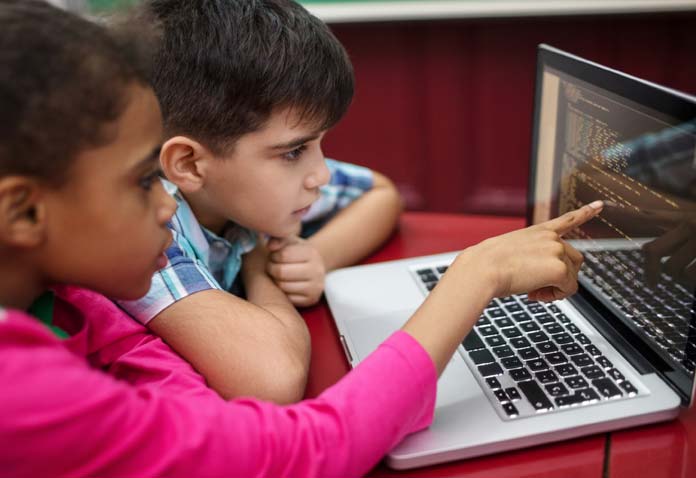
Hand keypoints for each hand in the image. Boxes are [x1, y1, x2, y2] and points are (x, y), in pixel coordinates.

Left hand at [266, 236, 325, 306]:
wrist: (311, 268)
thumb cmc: (296, 253)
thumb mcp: (290, 242)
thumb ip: (278, 239)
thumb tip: (271, 246)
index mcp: (311, 252)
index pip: (283, 255)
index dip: (273, 256)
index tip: (274, 256)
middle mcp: (317, 270)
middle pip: (281, 271)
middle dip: (271, 268)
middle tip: (272, 266)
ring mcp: (316, 286)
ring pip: (283, 286)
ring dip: (275, 280)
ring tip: (278, 275)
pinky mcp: (312, 299)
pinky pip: (288, 298)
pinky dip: (283, 293)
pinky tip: (285, 284)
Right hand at [465, 201, 603, 301]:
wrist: (482, 269)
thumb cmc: (487, 265)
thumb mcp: (509, 253)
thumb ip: (531, 259)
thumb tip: (539, 277)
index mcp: (538, 232)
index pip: (567, 220)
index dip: (586, 212)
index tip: (600, 204)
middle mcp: (551, 238)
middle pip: (575, 261)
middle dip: (561, 276)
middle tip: (538, 287)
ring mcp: (556, 251)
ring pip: (571, 277)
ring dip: (556, 287)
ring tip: (533, 291)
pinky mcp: (559, 268)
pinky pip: (568, 289)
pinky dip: (554, 296)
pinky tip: (535, 294)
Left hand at [600, 202, 695, 285]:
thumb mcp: (693, 227)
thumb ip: (674, 235)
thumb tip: (649, 250)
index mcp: (681, 219)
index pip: (647, 216)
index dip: (623, 212)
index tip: (603, 205)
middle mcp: (688, 224)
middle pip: (652, 250)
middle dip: (651, 270)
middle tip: (651, 282)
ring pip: (671, 268)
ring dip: (679, 275)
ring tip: (690, 268)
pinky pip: (689, 275)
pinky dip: (692, 280)